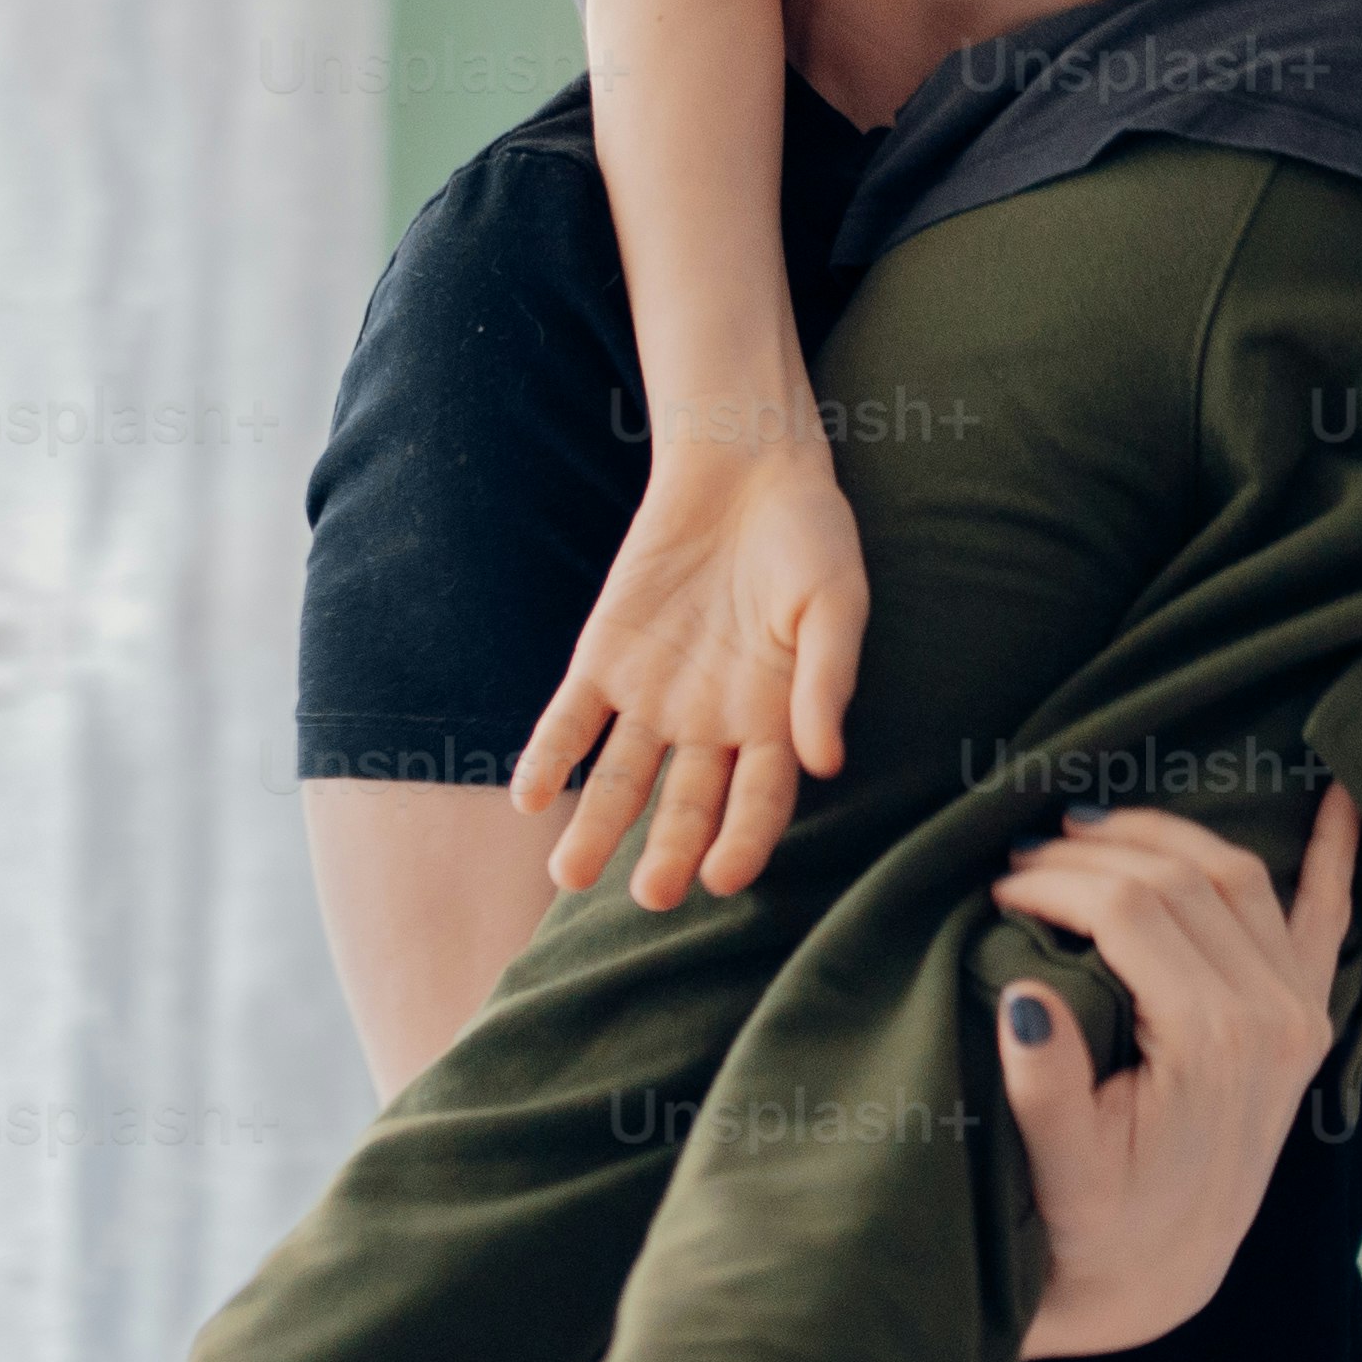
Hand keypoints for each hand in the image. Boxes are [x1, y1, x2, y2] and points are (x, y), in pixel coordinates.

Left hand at [510, 415, 866, 906]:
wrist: (742, 468)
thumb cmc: (808, 537)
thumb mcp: (834, 602)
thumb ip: (827, 681)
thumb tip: (824, 764)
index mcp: (778, 721)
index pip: (760, 799)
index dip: (744, 841)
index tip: (724, 879)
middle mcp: (713, 725)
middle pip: (687, 804)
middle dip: (669, 851)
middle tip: (652, 893)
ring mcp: (654, 698)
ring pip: (622, 777)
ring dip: (596, 826)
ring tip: (568, 873)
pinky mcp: (603, 662)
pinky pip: (571, 721)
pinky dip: (549, 757)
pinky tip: (527, 795)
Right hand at [994, 788, 1361, 1360]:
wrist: (1157, 1278)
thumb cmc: (1095, 1229)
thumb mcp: (1060, 1170)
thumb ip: (1046, 1085)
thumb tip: (1024, 993)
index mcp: (1213, 1043)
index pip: (1131, 911)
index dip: (1057, 884)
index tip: (997, 886)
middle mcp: (1274, 1017)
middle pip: (1182, 881)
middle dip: (1094, 853)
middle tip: (1023, 855)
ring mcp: (1300, 1014)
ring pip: (1240, 876)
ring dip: (1168, 835)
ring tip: (1093, 827)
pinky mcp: (1305, 1020)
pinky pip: (1327, 919)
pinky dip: (1336, 854)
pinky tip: (1342, 795)